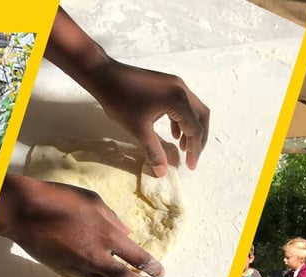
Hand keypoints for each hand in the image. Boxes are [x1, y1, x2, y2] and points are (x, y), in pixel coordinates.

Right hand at [0, 175, 162, 276]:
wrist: (24, 213)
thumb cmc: (59, 199)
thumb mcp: (93, 202)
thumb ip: (113, 219)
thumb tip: (126, 233)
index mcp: (108, 236)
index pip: (139, 259)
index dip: (152, 268)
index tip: (159, 272)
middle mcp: (96, 257)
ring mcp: (79, 268)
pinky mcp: (64, 272)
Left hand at [43, 7, 208, 178]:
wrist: (104, 75)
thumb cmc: (120, 101)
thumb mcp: (138, 129)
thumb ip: (153, 151)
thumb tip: (162, 172)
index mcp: (178, 100)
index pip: (194, 128)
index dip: (194, 150)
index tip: (190, 166)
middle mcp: (182, 89)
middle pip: (200, 116)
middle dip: (198, 138)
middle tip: (192, 157)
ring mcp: (175, 84)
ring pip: (193, 109)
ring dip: (190, 128)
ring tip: (182, 147)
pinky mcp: (167, 84)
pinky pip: (182, 104)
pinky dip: (181, 119)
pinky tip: (173, 133)